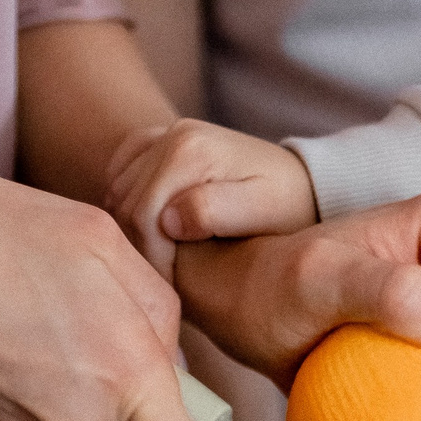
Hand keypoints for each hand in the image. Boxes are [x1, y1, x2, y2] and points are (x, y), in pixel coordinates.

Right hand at [0, 173, 217, 420]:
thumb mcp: (92, 236)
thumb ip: (154, 302)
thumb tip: (168, 349)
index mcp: (123, 374)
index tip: (190, 416)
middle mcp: (85, 419)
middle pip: (142, 406)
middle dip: (129, 357)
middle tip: (79, 294)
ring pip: (94, 400)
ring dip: (79, 353)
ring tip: (29, 296)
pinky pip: (47, 398)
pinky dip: (36, 361)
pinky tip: (0, 316)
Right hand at [105, 119, 318, 274]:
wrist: (301, 183)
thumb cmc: (286, 207)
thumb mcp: (263, 212)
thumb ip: (216, 212)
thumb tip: (168, 220)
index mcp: (192, 151)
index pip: (143, 214)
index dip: (152, 257)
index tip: (172, 287)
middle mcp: (173, 134)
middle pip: (127, 204)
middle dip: (142, 247)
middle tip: (167, 280)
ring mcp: (165, 134)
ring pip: (119, 192)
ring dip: (134, 230)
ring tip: (164, 260)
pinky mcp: (159, 141)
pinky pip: (120, 174)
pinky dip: (128, 204)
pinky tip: (153, 231)